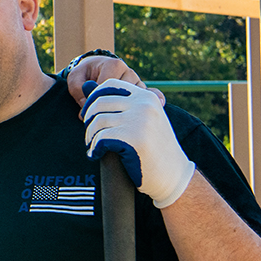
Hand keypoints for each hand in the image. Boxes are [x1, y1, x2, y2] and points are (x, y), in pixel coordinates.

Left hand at [64, 54, 152, 108]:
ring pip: (138, 97)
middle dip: (113, 106)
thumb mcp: (75, 78)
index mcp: (114, 65)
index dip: (96, 101)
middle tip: (100, 116)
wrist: (95, 71)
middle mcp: (130, 73)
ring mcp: (138, 83)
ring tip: (117, 117)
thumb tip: (86, 109)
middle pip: (126, 93)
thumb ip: (77, 90)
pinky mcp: (143, 93)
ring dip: (127, 108)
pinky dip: (156, 100)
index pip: (109, 86)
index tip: (86, 110)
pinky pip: (153, 95)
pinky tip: (160, 105)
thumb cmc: (85, 74)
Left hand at [81, 80, 194, 208]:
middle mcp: (144, 104)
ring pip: (98, 122)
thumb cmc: (154, 148)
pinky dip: (94, 148)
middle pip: (99, 103)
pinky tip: (96, 154)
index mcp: (146, 96)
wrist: (174, 175)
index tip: (89, 116)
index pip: (109, 84)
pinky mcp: (134, 139)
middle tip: (90, 135)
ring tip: (93, 146)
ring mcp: (140, 120)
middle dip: (89, 120)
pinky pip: (101, 138)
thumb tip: (85, 85)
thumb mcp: (143, 119)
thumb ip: (120, 104)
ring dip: (90, 136)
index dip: (93, 98)